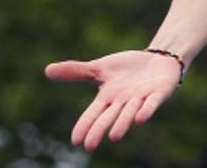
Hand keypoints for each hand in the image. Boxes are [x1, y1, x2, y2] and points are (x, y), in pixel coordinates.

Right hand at [45, 50, 180, 150]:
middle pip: (109, 117)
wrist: (157, 61)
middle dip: (100, 130)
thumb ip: (77, 72)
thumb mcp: (100, 68)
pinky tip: (140, 119)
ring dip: (122, 124)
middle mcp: (123, 102)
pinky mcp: (159, 93)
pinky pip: (152, 103)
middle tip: (90, 146)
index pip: (93, 113)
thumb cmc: (126, 69)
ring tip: (114, 137)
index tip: (75, 141)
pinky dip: (146, 110)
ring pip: (129, 112)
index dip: (85, 125)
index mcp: (108, 98)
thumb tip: (47, 70)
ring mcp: (141, 98)